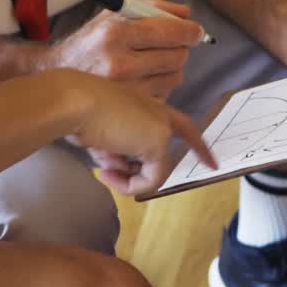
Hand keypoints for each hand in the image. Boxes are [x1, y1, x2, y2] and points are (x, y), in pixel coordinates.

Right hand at [46, 0, 204, 99]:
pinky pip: (164, 96)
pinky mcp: (128, 109)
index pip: (170, 31)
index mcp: (116, 32)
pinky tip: (145, 82)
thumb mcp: (111, 15)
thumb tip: (186, 14)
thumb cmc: (88, 43)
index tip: (195, 32)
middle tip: (173, 47)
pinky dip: (161, 88)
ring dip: (172, 69)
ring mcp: (125, 89)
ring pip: (174, 77)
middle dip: (181, 49)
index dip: (190, 31)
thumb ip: (150, 7)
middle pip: (177, 56)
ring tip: (155, 65)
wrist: (55, 77)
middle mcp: (120, 62)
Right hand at [56, 70, 217, 195]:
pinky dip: (129, 185)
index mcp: (144, 104)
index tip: (212, 163)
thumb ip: (116, 149)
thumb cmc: (75, 111)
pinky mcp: (158, 142)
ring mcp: (160, 126)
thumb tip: (118, 168)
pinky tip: (108, 174)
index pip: (181, 125)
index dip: (196, 145)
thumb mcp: (99, 132)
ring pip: (153, 170)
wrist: (73, 101)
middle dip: (133, 171)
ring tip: (100, 163)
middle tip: (108, 173)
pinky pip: (151, 179)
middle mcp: (157, 111)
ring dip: (124, 175)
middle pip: (163, 154)